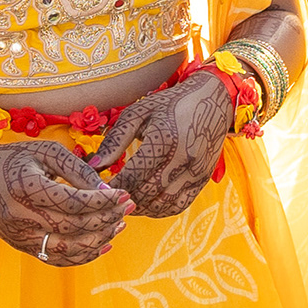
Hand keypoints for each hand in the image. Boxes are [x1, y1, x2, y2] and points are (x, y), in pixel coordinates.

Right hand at [0, 137, 130, 264]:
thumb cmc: (13, 160)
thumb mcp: (45, 152)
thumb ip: (77, 169)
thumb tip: (107, 190)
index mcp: (27, 188)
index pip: (75, 202)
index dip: (104, 201)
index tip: (123, 194)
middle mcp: (22, 216)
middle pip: (75, 227)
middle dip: (107, 219)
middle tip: (128, 207)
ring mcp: (21, 236)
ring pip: (69, 248)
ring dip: (100, 239)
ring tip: (119, 224)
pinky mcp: (22, 247)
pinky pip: (58, 259)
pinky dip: (84, 255)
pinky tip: (103, 244)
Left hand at [94, 68, 233, 217]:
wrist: (213, 99)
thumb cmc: (170, 103)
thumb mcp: (139, 113)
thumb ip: (115, 140)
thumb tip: (94, 166)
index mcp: (163, 140)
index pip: (131, 177)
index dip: (112, 187)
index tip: (98, 187)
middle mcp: (182, 160)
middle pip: (145, 195)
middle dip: (123, 199)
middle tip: (109, 196)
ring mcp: (194, 172)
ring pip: (161, 205)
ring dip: (140, 208)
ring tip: (126, 199)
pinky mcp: (202, 179)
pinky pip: (178, 205)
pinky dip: (159, 209)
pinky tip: (147, 201)